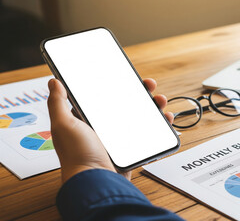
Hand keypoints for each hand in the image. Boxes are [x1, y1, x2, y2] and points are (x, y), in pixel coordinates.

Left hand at [47, 78, 173, 182]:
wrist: (96, 181)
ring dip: (153, 107)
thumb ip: (57, 102)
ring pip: (141, 118)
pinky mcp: (133, 150)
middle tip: (149, 85)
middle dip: (141, 93)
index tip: (128, 76)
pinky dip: (161, 126)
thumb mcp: (63, 125)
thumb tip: (54, 81)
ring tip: (160, 100)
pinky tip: (166, 118)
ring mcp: (121, 140)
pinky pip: (150, 135)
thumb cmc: (77, 155)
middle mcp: (105, 128)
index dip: (117, 85)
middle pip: (127, 105)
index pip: (105, 97)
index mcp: (89, 120)